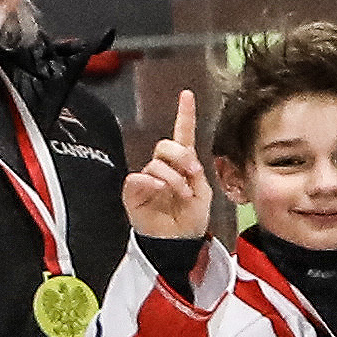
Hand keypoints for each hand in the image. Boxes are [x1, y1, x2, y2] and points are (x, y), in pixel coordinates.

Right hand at [122, 88, 216, 243]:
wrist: (178, 242)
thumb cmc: (191, 219)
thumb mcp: (203, 192)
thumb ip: (196, 172)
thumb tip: (183, 159)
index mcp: (183, 164)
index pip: (182, 135)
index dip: (184, 114)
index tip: (187, 95)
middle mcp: (164, 167)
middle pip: (166, 145)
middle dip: (180, 155)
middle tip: (191, 171)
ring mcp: (147, 179)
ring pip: (156, 163)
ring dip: (173, 178)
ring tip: (181, 194)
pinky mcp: (133, 191)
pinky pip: (138, 177)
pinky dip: (152, 183)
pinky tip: (159, 191)